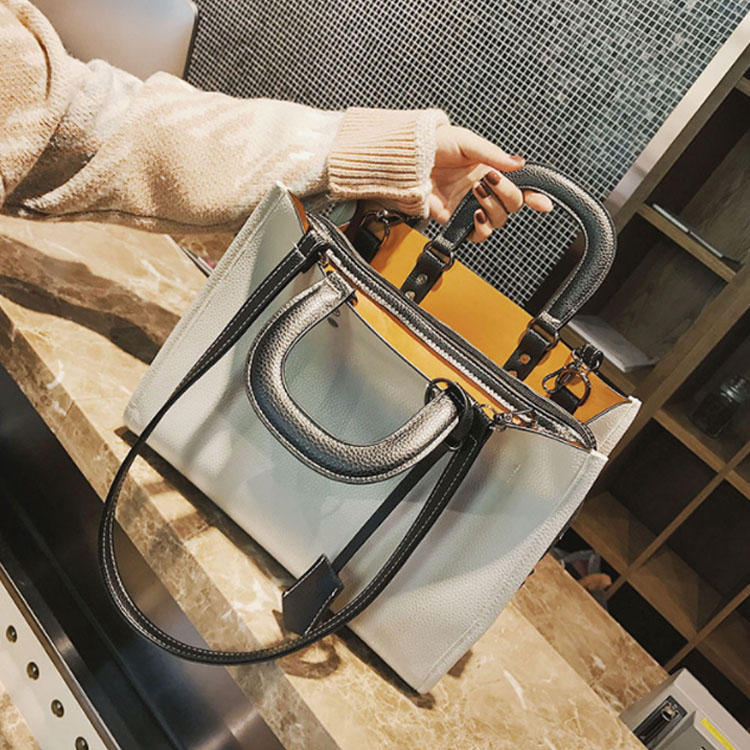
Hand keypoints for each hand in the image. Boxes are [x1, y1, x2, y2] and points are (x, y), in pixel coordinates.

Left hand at [429, 125, 552, 241]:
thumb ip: (493, 154)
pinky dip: (482, 229)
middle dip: (509, 194)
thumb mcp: (467, 142)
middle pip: (513, 204)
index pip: (520, 185)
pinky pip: (478, 234)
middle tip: (492, 181)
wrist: (409, 161)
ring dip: (493, 208)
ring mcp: (471, 206)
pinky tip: (475, 215)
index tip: (544, 203)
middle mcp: (484, 189)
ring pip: (499, 220)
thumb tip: (519, 163)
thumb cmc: (433, 146)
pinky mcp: (456, 221)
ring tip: (477, 193)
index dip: (535, 195)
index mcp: (491, 169)